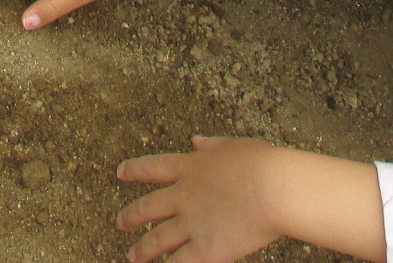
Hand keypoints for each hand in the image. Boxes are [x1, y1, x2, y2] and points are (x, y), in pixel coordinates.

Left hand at [118, 140, 386, 262]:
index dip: (134, 170)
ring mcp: (191, 224)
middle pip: (148, 208)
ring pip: (157, 240)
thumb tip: (196, 140)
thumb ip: (212, 145)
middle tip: (119, 222)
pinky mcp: (204, 250)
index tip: (119, 173)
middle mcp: (184, 196)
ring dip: (142, 249)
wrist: (273, 189)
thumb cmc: (261, 163)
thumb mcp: (233, 145)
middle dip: (131, 216)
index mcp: (190, 168)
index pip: (153, 167)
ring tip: (132, 256)